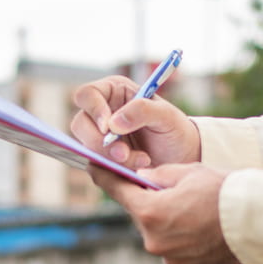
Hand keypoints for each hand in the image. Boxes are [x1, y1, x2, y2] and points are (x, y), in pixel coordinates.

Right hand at [71, 76, 201, 171]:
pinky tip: (135, 170)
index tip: (108, 127)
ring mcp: (99, 138)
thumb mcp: (166, 115)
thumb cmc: (175, 130)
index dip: (93, 110)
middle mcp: (102, 113)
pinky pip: (96, 166)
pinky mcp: (102, 160)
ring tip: (141, 162)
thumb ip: (142, 111)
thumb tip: (113, 123)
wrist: (181, 158)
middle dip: (100, 143)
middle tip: (123, 154)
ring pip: (87, 148)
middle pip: (80, 125)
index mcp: (114, 92)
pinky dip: (114, 170)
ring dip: (110, 159)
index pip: (87, 95)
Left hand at [91, 163, 240, 263]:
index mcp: (150, 213)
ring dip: (165, 217)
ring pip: (157, 230)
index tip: (94, 168)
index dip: (105, 177)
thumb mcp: (188, 172)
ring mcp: (168, 256)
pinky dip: (179, 233)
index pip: (118, 191)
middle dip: (147, 198)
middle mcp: (154, 240)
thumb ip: (158, 176)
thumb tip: (141, 179)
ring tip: (191, 205)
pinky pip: (172, 245)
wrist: (257, 222)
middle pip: (140, 213)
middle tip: (162, 184)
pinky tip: (199, 223)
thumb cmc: (224, 192)